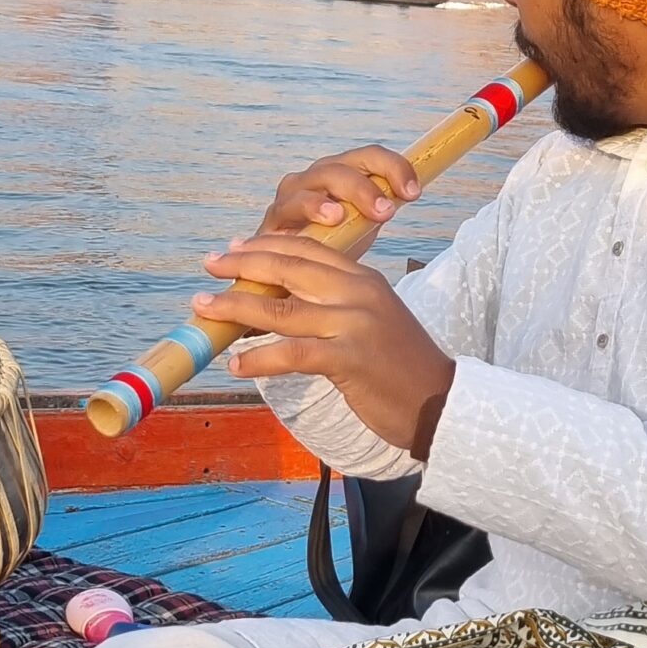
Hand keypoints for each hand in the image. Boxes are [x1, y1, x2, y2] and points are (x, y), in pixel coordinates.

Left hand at [198, 233, 455, 458]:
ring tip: (204, 308)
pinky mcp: (348, 359)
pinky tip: (237, 364)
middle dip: (242, 264)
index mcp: (364, 279)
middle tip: (209, 265)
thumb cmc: (401, 367)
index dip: (268, 245)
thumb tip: (286, 303)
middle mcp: (358, 293)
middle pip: (289, 268)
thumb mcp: (373, 321)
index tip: (235, 247)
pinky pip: (290, 353)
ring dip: (235, 307)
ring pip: (281, 309)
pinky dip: (259, 358)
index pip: (308, 249)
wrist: (442, 402)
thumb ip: (336, 305)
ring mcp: (354, 324)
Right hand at [255, 145, 420, 245]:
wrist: (301, 272)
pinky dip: (309, 210)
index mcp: (344, 171)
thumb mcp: (365, 222)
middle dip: (366, 187)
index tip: (413, 193)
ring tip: (345, 215)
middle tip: (385, 212)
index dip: (394, 167)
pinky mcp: (275, 217)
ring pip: (316, 181)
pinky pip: (288, 207)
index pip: (371, 156)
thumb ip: (382, 205)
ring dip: (332, 196)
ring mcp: (293, 193)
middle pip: (343, 166)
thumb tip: (412, 190)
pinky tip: (326, 220)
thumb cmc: (335, 241)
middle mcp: (318, 176)